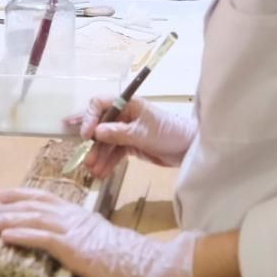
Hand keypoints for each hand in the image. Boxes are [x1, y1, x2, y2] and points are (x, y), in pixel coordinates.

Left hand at [0, 189, 199, 276]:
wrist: (144, 265)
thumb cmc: (126, 258)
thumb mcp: (99, 241)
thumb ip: (82, 236)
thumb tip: (65, 240)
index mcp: (81, 215)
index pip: (48, 199)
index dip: (24, 195)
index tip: (4, 195)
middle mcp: (75, 217)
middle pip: (37, 205)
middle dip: (10, 207)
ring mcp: (73, 231)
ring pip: (34, 219)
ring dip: (8, 220)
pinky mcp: (73, 247)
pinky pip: (42, 238)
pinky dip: (22, 235)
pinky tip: (5, 237)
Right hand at [64, 94, 195, 177]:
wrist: (189, 148)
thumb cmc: (169, 133)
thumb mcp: (142, 133)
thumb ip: (118, 133)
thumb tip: (96, 132)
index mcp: (128, 104)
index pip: (101, 104)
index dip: (90, 117)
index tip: (86, 135)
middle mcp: (125, 115)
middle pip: (101, 126)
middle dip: (93, 143)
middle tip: (87, 160)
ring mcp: (127, 130)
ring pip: (107, 142)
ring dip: (99, 156)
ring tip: (93, 171)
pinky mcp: (131, 145)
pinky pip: (115, 152)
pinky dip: (108, 162)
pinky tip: (102, 173)